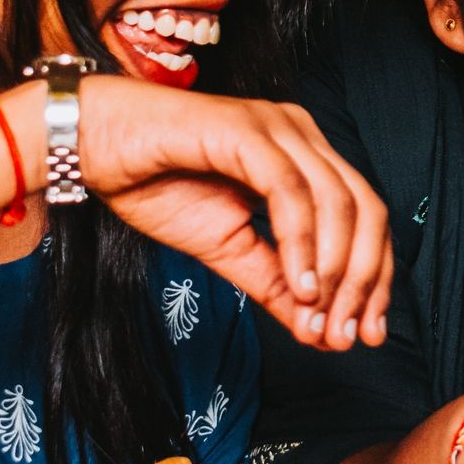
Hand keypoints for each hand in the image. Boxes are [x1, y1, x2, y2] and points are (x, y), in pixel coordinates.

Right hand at [76, 75, 391, 351]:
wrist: (88, 145)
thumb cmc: (155, 184)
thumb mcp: (227, 249)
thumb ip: (275, 284)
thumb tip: (318, 331)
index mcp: (306, 158)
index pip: (365, 219)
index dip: (374, 278)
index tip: (366, 333)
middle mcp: (301, 136)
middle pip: (365, 210)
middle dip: (364, 280)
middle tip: (346, 335)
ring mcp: (275, 127)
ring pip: (336, 201)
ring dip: (335, 269)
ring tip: (320, 318)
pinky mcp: (244, 129)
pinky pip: (289, 190)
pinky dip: (302, 242)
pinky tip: (300, 285)